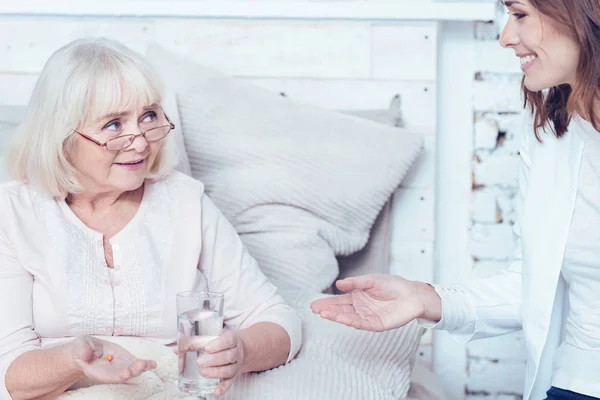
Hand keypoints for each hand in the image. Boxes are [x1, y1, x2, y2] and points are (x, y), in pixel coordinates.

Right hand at [69, 335, 156, 383]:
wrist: (87, 351)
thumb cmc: (83, 349)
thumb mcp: (80, 347)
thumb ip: (83, 350)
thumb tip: (85, 355)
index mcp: (97, 370)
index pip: (109, 376)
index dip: (118, 375)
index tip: (126, 373)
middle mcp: (110, 372)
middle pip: (123, 375)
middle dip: (132, 371)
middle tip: (141, 365)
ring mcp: (119, 367)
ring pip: (132, 370)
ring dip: (141, 368)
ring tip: (148, 364)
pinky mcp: (126, 361)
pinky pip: (137, 364)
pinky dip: (145, 364)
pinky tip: (153, 364)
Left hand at [187, 331, 244, 396]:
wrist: (236, 349)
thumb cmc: (218, 343)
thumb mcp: (209, 339)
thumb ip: (192, 343)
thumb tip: (176, 349)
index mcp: (231, 339)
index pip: (228, 340)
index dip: (218, 344)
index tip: (206, 348)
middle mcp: (235, 352)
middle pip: (229, 356)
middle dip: (214, 360)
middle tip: (199, 362)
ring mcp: (235, 365)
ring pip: (230, 370)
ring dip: (216, 372)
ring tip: (202, 372)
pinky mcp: (233, 376)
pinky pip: (230, 382)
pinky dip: (223, 387)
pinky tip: (216, 391)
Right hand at [310, 274, 439, 330]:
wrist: (412, 294)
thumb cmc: (393, 285)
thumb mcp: (371, 280)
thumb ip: (355, 283)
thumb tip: (338, 284)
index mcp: (358, 297)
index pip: (339, 301)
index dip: (327, 303)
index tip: (314, 305)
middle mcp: (360, 308)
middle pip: (341, 310)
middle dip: (327, 310)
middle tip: (314, 310)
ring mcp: (367, 317)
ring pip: (348, 318)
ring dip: (336, 316)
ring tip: (324, 314)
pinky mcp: (376, 324)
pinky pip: (361, 324)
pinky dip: (350, 322)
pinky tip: (341, 319)